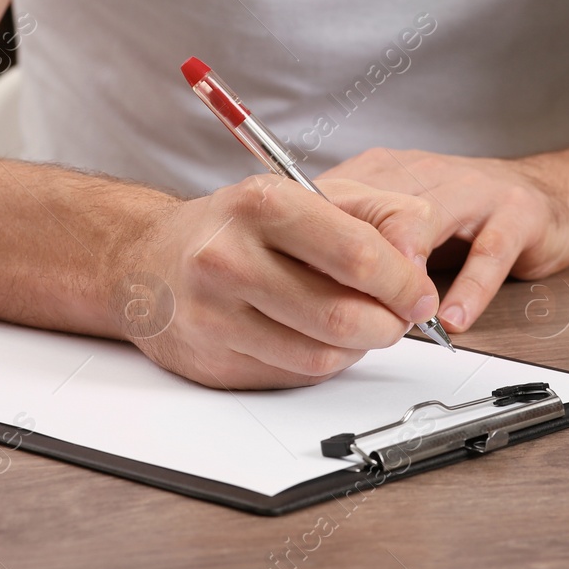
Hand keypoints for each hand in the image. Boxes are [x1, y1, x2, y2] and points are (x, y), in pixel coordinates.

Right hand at [115, 175, 441, 388]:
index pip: (356, 255)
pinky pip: (295, 376)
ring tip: (360, 324)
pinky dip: (322, 362)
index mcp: (263, 204)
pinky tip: (316, 336)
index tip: (421, 294)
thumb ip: (382, 214)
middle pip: (342, 316)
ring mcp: (215, 315)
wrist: (148, 258)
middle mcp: (230, 258)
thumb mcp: (311, 192)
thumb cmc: (241, 225)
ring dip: (359, 348)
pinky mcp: (212, 361)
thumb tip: (419, 265)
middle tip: (399, 317)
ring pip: (322, 355)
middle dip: (389, 323)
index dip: (404, 283)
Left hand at [320, 148, 568, 333]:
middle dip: (351, 262)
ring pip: (424, 221)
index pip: (333, 200)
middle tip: (337, 309)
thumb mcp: (400, 219)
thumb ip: (356, 243)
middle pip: (372, 209)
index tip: (297, 290)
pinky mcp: (516, 213)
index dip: (312, 247)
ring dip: (403, 274)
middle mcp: (423, 173)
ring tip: (392, 316)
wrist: (552, 194)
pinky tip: (452, 319)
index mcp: (385, 172)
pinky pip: (488, 252)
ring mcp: (472, 189)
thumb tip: (295, 285)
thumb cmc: (464, 216)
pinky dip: (469, 289)